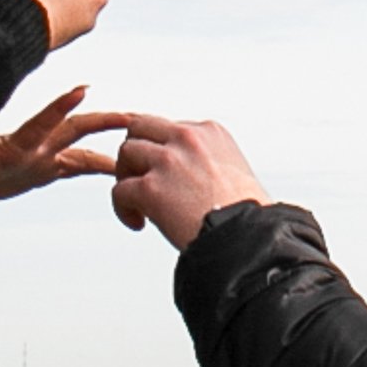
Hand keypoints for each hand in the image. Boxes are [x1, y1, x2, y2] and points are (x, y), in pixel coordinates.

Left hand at [0, 88, 126, 207]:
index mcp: (15, 149)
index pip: (42, 125)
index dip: (60, 108)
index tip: (81, 91)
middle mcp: (33, 150)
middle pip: (73, 130)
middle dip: (100, 122)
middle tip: (127, 117)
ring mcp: (41, 158)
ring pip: (80, 145)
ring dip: (105, 140)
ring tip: (134, 137)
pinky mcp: (43, 171)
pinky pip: (77, 167)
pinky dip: (99, 166)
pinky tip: (118, 169)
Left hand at [112, 115, 267, 249]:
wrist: (247, 239)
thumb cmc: (245, 216)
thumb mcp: (233, 169)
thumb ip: (205, 160)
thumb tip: (184, 174)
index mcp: (210, 132)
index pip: (169, 126)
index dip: (161, 149)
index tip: (163, 171)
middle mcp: (188, 139)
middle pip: (140, 127)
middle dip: (136, 152)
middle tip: (139, 178)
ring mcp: (168, 161)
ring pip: (126, 153)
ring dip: (127, 177)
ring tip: (138, 202)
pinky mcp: (151, 188)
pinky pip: (119, 190)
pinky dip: (123, 208)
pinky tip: (138, 222)